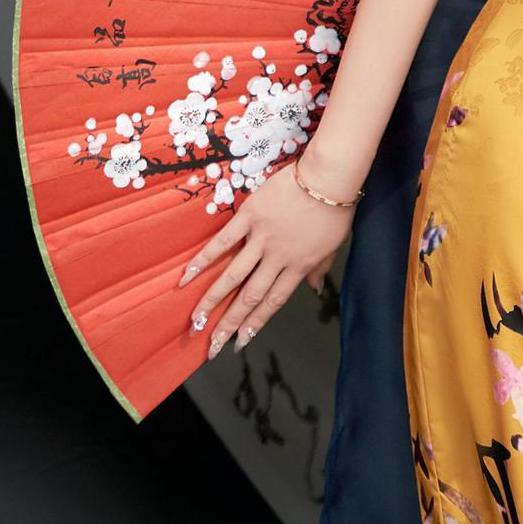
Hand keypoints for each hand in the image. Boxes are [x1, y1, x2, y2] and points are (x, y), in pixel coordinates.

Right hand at [177, 147, 359, 360]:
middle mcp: (278, 259)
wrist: (329, 177)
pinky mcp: (250, 216)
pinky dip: (204, 259)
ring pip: (233, 276)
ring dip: (212, 300)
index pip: (272, 303)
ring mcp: (262, 238)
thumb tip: (314, 289)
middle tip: (211, 346)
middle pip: (249, 297)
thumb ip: (320, 269)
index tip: (239, 344)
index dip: (254, 324)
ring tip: (195, 321)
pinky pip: (224, 241)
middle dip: (229, 324)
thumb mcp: (333, 245)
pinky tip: (187, 276)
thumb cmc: (335, 209)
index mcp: (299, 267)